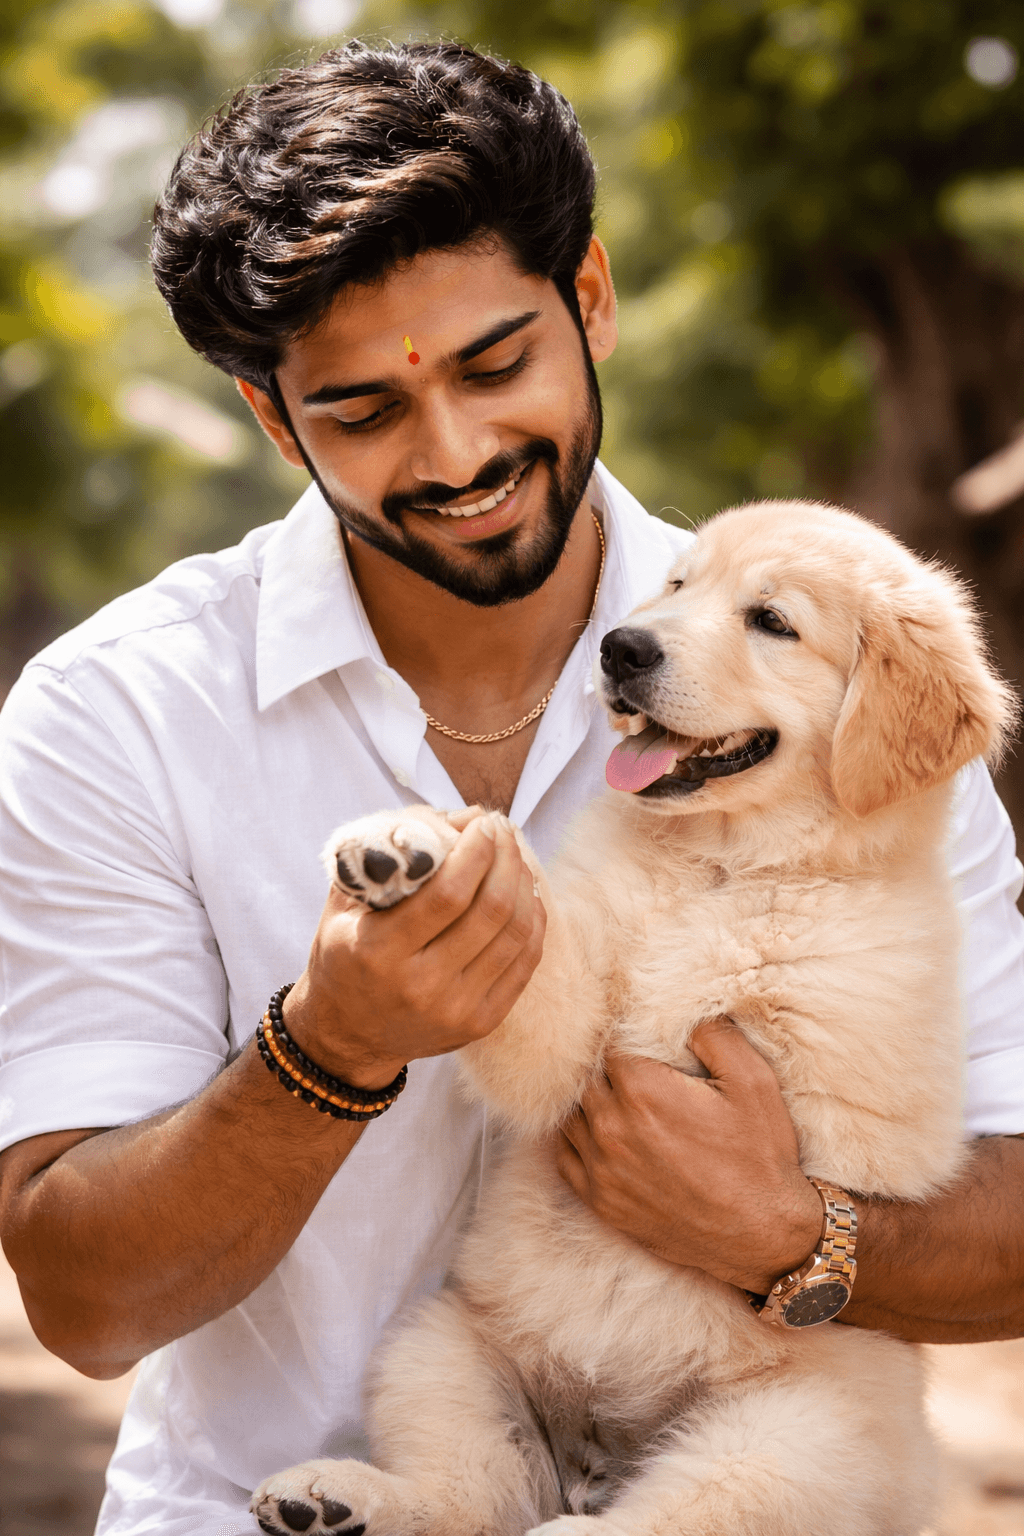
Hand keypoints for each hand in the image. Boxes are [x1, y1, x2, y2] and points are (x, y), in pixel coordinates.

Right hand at [285, 815, 545, 1086]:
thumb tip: (454, 818)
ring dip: (524, 885)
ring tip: (515, 858)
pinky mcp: (481, 1023)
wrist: (347, 1036)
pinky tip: (526, 895)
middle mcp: (420, 985)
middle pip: (490, 910)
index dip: (476, 851)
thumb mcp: (344, 903)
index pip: (447, 894)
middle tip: (504, 831)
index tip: (484, 822)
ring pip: (515, 933)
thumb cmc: (344, 957)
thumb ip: (385, 854)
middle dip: (506, 859)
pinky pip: (524, 962)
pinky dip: (532, 921)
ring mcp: (456, 1009)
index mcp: (379, 952)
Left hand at [556, 1018, 821, 1292]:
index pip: (608, 1044)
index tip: (638, 1042)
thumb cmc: (760, 1156)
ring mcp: (602, 1169)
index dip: (623, 1038)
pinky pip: (566, 1156)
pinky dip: (576, 1139)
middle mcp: (612, 1128)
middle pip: (585, 1076)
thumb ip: (714, 1034)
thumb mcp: (753, 1081)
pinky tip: (599, 1132)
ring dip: (589, 1101)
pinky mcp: (601, 1202)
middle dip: (605, 1068)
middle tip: (630, 1068)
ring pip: (570, 1114)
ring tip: (617, 1098)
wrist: (763, 1235)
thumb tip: (685, 1012)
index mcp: (643, 1091)